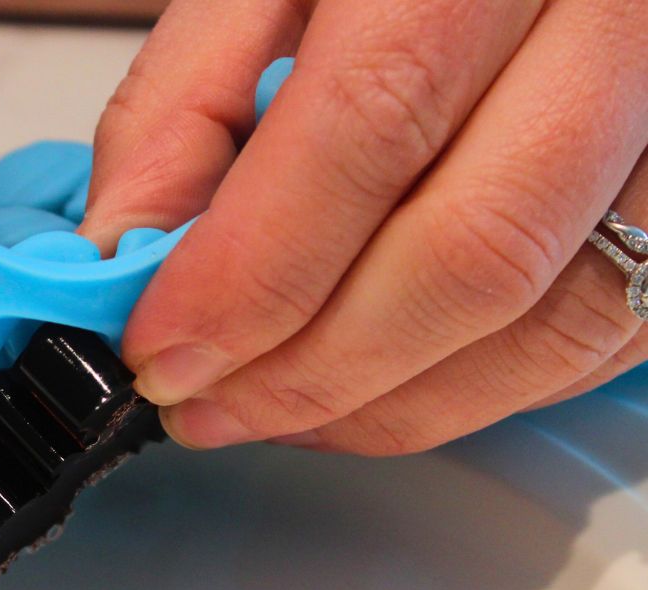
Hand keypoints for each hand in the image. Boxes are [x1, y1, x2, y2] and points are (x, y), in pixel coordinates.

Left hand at [81, 0, 647, 453]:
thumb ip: (187, 103)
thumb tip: (127, 250)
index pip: (367, 133)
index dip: (251, 278)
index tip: (164, 355)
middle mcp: (622, 27)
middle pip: (467, 257)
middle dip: (308, 372)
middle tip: (206, 408)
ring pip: (540, 327)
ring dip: (381, 405)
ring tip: (274, 413)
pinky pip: (587, 346)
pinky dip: (462, 396)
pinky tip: (370, 392)